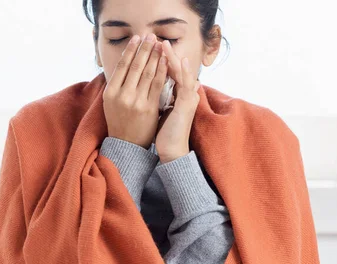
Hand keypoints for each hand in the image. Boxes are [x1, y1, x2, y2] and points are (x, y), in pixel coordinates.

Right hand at [103, 34, 168, 148]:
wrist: (127, 145)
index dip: (131, 50)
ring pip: (147, 73)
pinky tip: (166, 61)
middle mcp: (122, 96)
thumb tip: (124, 65)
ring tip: (160, 44)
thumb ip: (116, 85)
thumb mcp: (111, 103)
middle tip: (151, 36)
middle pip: (135, 66)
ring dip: (155, 56)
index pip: (122, 66)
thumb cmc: (120, 122)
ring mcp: (136, 102)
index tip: (137, 38)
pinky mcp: (149, 107)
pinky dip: (162, 71)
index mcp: (110, 93)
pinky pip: (157, 85)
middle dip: (144, 49)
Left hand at [155, 40, 200, 162]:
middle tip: (156, 40)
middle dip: (165, 54)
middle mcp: (185, 94)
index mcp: (179, 95)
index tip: (150, 49)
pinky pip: (184, 84)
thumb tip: (149, 89)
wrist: (172, 151)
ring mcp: (187, 98)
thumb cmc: (165, 134)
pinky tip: (177, 61)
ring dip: (172, 57)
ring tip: (164, 44)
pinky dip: (181, 71)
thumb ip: (159, 98)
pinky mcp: (186, 105)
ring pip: (181, 73)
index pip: (169, 73)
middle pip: (175, 69)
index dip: (161, 60)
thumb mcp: (160, 111)